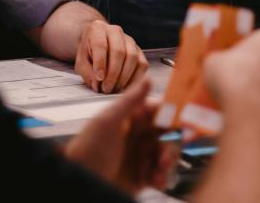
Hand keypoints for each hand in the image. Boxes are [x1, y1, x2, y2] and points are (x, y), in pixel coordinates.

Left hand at [64, 78, 173, 192]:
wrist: (78, 181)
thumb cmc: (88, 149)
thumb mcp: (108, 121)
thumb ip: (130, 101)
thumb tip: (147, 78)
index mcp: (132, 118)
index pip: (158, 111)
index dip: (171, 115)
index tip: (181, 121)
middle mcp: (139, 135)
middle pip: (167, 135)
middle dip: (172, 143)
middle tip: (166, 154)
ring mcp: (141, 156)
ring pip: (166, 155)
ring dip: (168, 162)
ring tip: (161, 169)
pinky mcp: (142, 177)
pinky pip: (161, 175)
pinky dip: (163, 178)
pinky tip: (157, 180)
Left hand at [75, 19, 148, 92]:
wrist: (98, 46)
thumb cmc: (89, 54)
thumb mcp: (81, 62)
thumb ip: (88, 72)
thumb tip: (98, 83)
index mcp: (97, 29)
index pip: (101, 45)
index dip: (100, 63)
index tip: (99, 78)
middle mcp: (115, 31)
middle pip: (118, 51)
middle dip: (113, 74)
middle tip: (106, 88)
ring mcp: (129, 40)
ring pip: (132, 57)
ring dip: (123, 77)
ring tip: (114, 89)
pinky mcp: (139, 51)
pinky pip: (142, 65)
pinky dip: (135, 78)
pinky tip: (125, 86)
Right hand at [204, 29, 259, 132]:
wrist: (251, 119)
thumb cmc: (235, 82)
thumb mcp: (213, 62)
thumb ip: (220, 59)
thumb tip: (217, 63)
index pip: (258, 38)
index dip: (244, 49)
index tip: (232, 59)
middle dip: (255, 69)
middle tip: (235, 79)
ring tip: (241, 100)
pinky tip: (250, 114)